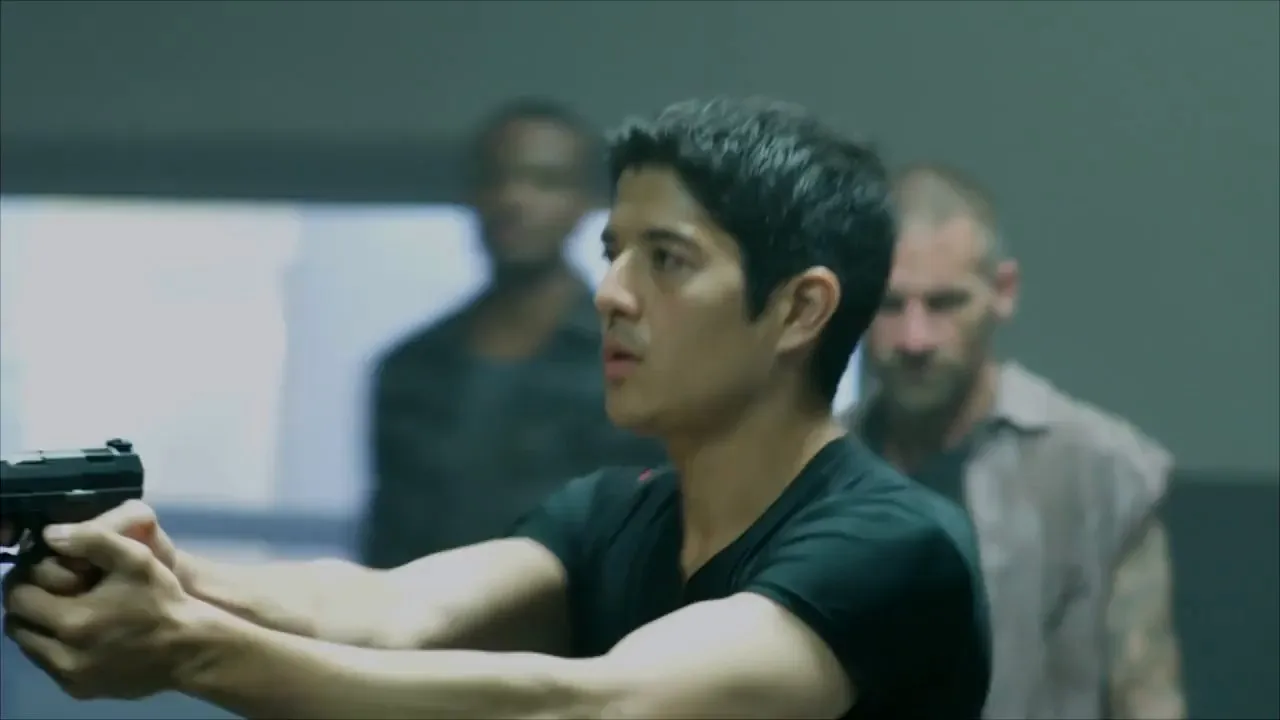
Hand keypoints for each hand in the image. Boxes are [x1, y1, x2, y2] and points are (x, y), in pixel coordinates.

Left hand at [2, 518, 203, 699]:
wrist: (189, 649)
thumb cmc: (162, 601)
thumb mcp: (135, 559)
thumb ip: (91, 540)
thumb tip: (50, 535)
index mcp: (71, 620)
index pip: (17, 598)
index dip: (24, 581)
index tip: (39, 573)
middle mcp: (62, 654)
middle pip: (17, 626)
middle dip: (28, 605)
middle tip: (51, 592)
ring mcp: (70, 676)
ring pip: (31, 648)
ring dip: (41, 628)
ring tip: (68, 613)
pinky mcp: (80, 690)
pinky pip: (51, 668)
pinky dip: (57, 650)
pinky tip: (82, 636)